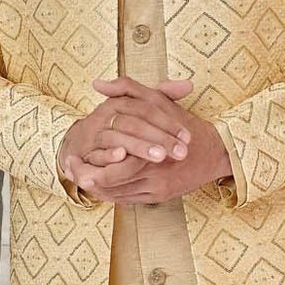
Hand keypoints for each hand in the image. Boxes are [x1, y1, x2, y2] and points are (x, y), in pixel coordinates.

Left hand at [77, 79, 232, 203]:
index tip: (70, 159)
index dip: (90, 164)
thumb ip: (128, 89)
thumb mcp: (157, 100)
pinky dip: (113, 195)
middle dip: (88, 180)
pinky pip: (130, 200)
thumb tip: (98, 84)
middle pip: (112, 182)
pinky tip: (100, 188)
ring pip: (119, 194)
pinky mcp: (160, 196)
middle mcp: (155, 171)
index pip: (114, 161)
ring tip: (78, 180)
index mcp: (152, 147)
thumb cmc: (184, 122)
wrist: (214, 151)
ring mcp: (157, 187)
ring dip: (98, 189)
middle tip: (70, 174)